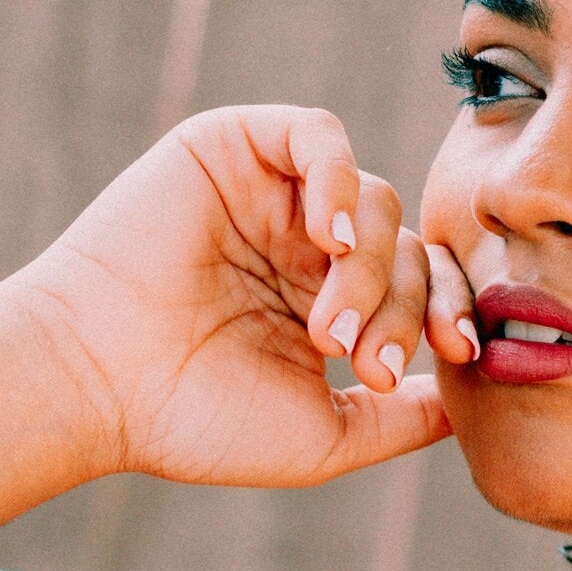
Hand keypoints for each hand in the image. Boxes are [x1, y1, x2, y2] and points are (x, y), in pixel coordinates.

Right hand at [0, 106, 475, 495]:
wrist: (99, 387)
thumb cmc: (195, 419)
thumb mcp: (326, 435)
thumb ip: (404, 419)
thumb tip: (472, 402)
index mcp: (330, 299)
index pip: (425, 284)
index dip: (451, 312)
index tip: (459, 355)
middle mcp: (306, 243)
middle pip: (410, 245)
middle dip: (408, 307)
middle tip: (366, 363)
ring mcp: (274, 195)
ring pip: (375, 199)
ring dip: (370, 268)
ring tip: (328, 330)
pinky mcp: (234, 149)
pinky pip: (319, 136)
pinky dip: (339, 180)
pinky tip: (328, 240)